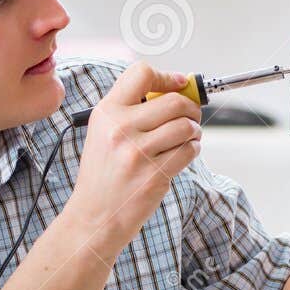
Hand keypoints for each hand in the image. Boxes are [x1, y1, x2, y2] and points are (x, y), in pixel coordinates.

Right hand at [64, 61, 202, 260]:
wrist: (94, 216)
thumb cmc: (103, 174)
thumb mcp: (102, 133)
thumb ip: (131, 109)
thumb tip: (174, 88)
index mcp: (106, 113)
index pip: (142, 73)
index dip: (167, 76)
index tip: (177, 84)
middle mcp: (121, 129)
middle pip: (174, 101)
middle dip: (191, 107)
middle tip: (190, 115)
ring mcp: (138, 152)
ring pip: (186, 126)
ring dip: (194, 130)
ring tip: (187, 137)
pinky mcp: (155, 174)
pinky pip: (189, 150)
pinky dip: (193, 149)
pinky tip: (183, 153)